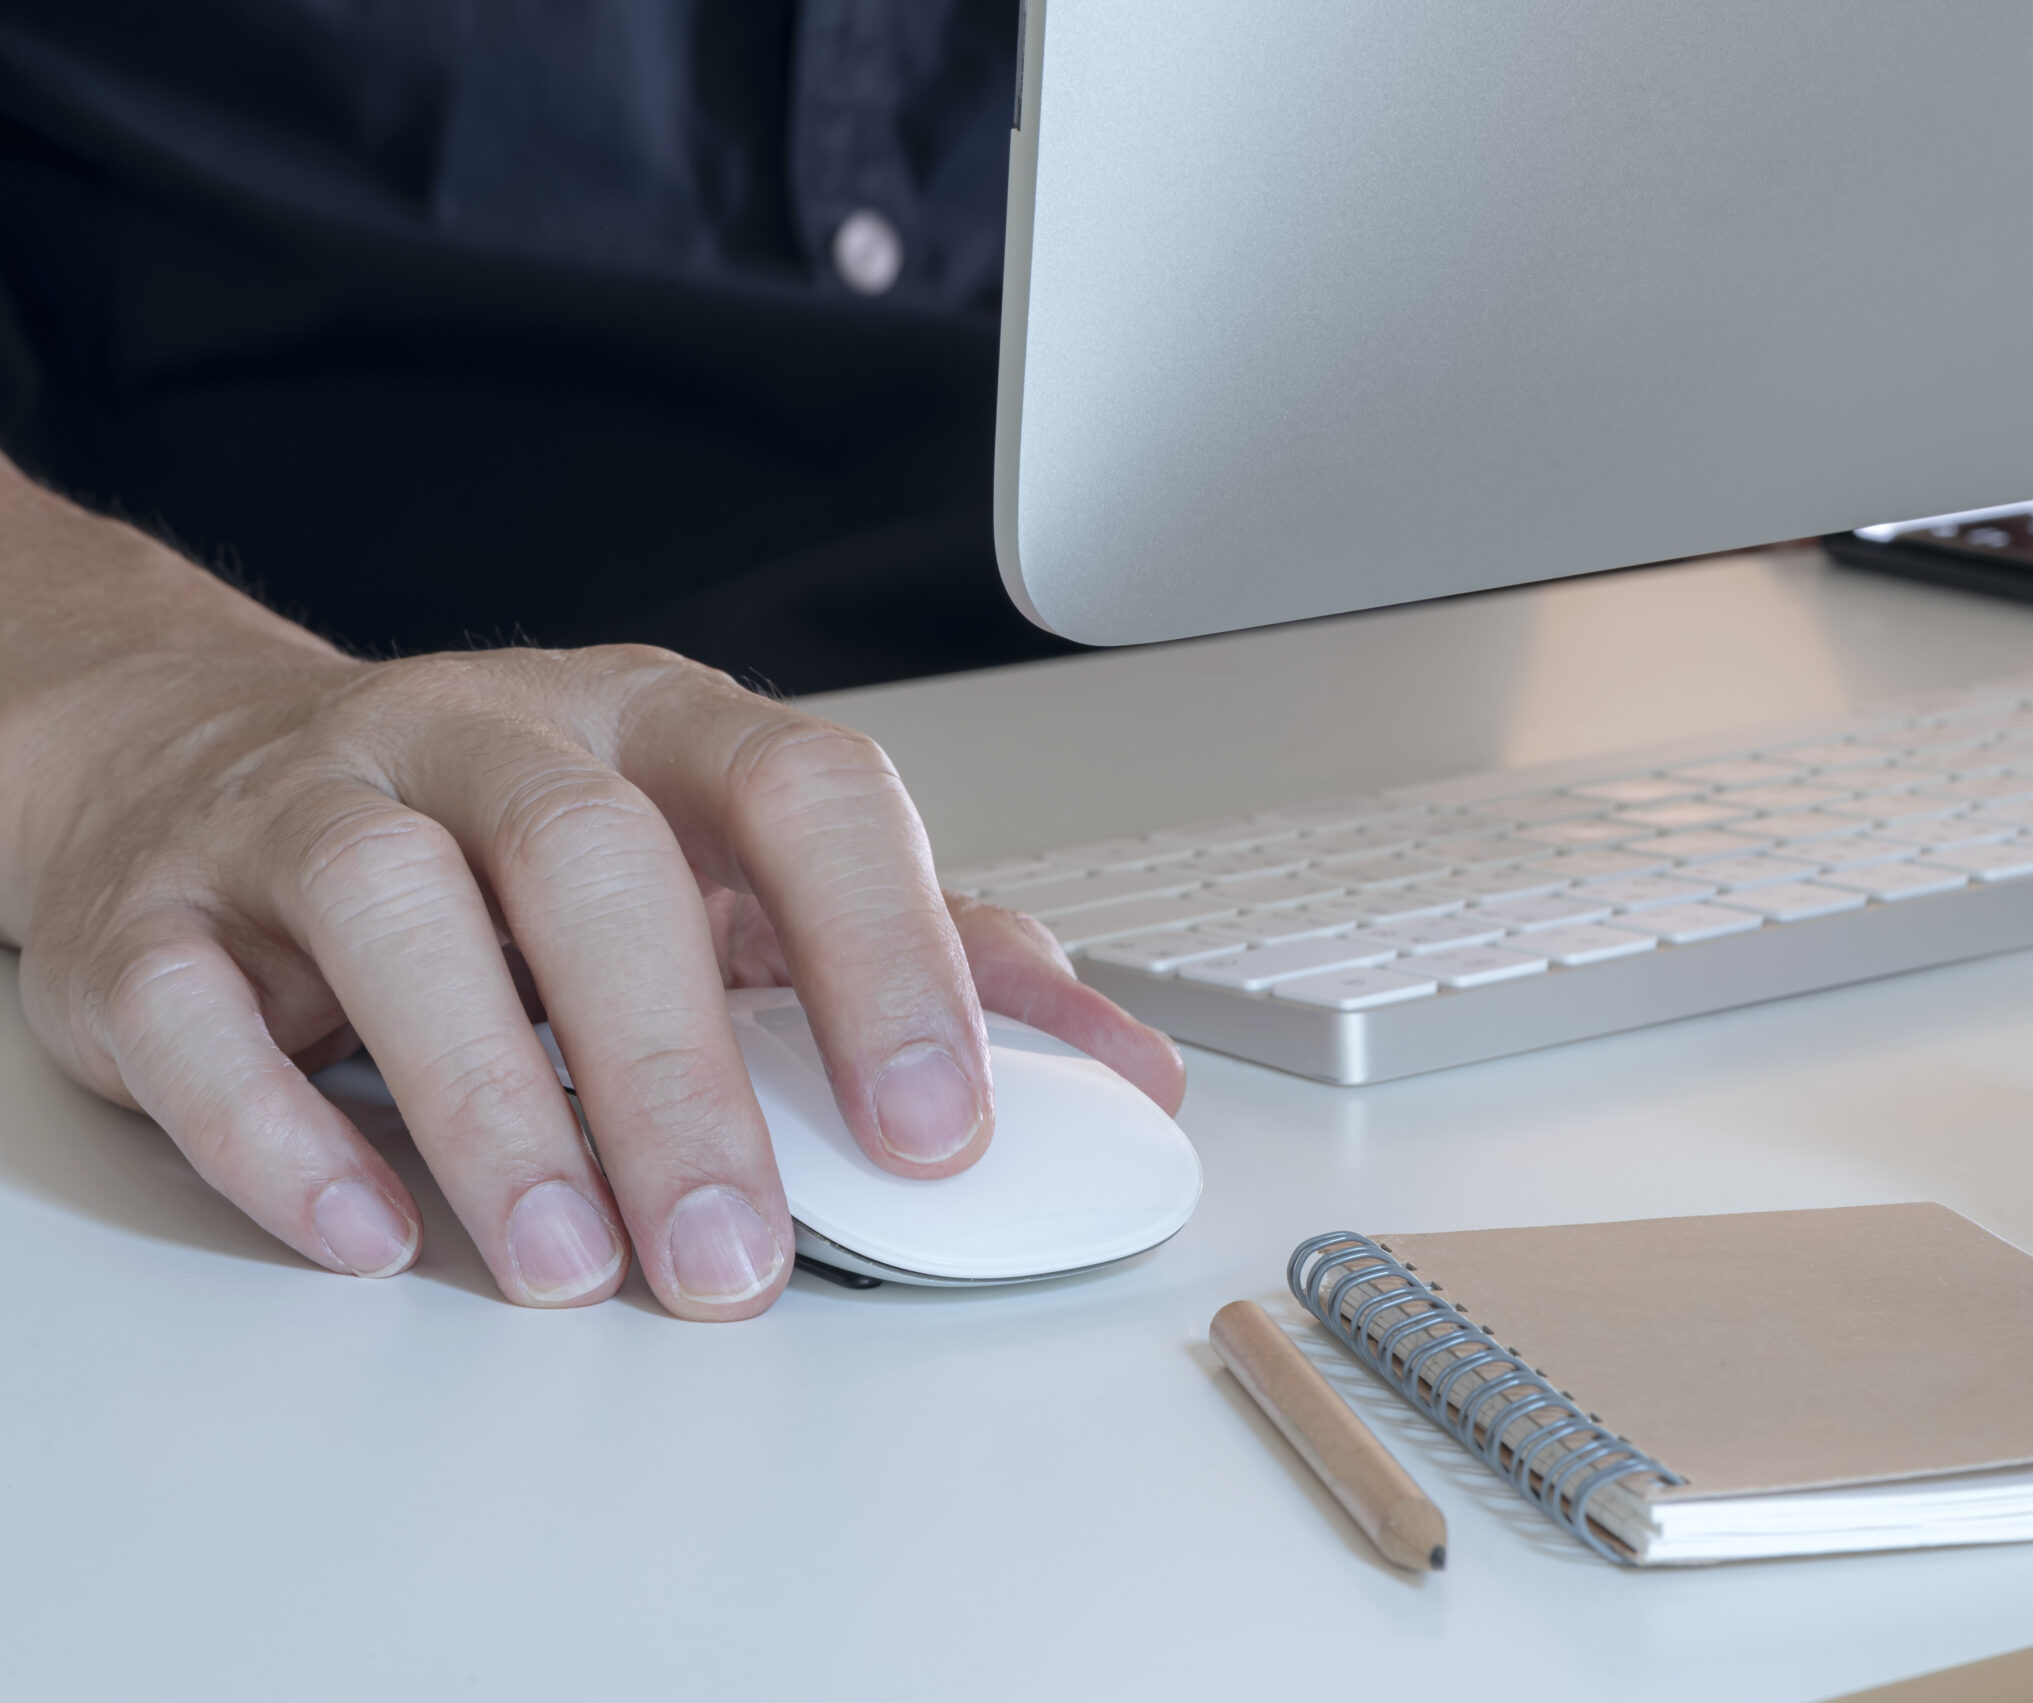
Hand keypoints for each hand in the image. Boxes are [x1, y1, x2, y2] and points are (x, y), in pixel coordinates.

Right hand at [0, 481, 1181, 1320]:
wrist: (213, 765)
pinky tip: (366, 1230)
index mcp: (664, 725)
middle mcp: (492, 738)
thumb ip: (924, 957)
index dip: (884, 952)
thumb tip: (1116, 1069)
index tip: (938, 1125)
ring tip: (567, 1260)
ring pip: (394, 907)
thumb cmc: (525, 845)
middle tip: (740, 1249)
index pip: (804, 790)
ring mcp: (312, 807)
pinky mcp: (156, 912)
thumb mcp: (734, 869)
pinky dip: (278, 1127)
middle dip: (678, 1071)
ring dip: (490, 1098)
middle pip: (594, 860)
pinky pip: (194, 1003)